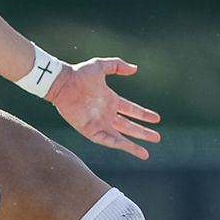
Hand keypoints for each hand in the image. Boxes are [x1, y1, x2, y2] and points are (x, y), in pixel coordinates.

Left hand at [46, 57, 161, 159]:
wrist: (62, 83)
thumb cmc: (79, 74)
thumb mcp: (101, 66)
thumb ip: (117, 66)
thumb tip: (135, 68)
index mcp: (111, 100)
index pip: (132, 110)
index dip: (144, 115)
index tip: (156, 119)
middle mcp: (107, 114)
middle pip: (129, 127)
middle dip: (143, 133)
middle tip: (157, 138)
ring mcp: (99, 123)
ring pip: (120, 137)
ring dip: (132, 145)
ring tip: (145, 153)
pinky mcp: (90, 130)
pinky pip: (105, 140)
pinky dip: (116, 144)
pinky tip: (127, 147)